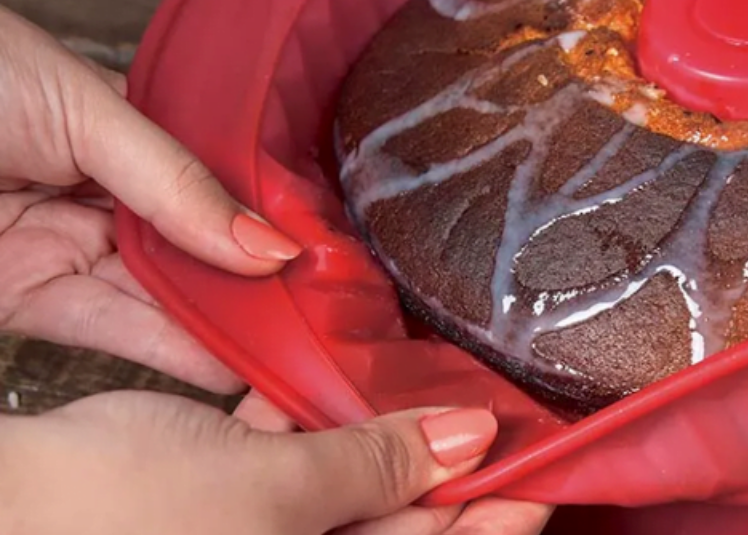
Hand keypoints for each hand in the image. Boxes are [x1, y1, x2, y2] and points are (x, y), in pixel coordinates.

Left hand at [0, 4, 301, 391]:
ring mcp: (62, 248)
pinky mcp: (23, 298)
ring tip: (288, 343)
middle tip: (320, 312)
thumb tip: (266, 241)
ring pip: (159, 295)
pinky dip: (166, 349)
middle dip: (254, 282)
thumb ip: (175, 181)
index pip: (213, 184)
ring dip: (221, 323)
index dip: (265, 218)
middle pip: (193, 249)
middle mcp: (99, 196)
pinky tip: (225, 361)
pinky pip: (107, 328)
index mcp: (120, 136)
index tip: (320, 252)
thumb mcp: (81, 109)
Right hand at [0, 391, 552, 534]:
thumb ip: (377, 467)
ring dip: (395, 434)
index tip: (549, 468)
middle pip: (408, 522)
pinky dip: (318, 418)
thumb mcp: (272, 496)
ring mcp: (262, 527)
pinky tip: (342, 372)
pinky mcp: (223, 488)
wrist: (3, 503)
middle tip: (514, 416)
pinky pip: (293, 456)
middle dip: (459, 470)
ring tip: (447, 380)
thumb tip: (474, 444)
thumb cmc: (127, 515)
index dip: (501, 516)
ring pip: (355, 483)